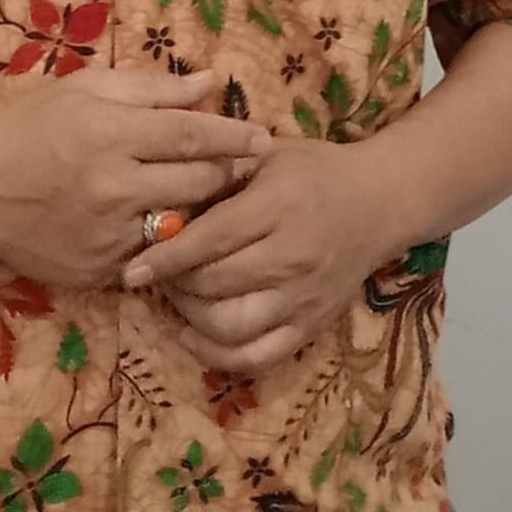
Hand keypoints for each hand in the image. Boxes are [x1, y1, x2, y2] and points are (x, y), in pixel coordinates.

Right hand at [0, 68, 269, 288]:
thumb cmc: (32, 126)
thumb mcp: (87, 89)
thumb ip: (153, 88)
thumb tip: (211, 82)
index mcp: (112, 133)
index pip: (193, 134)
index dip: (235, 136)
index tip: (265, 138)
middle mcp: (114, 186)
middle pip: (198, 184)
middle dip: (231, 175)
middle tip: (252, 168)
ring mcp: (107, 234)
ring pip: (181, 226)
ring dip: (205, 212)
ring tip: (221, 199)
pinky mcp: (100, 270)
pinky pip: (149, 257)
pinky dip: (164, 242)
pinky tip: (171, 228)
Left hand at [121, 138, 401, 373]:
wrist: (380, 201)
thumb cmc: (315, 170)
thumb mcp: (268, 155)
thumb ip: (220, 171)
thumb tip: (162, 193)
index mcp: (277, 207)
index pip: (212, 240)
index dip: (167, 257)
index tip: (131, 268)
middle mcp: (290, 257)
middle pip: (215, 285)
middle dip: (174, 284)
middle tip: (154, 272)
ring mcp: (302, 297)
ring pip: (231, 327)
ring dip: (191, 318)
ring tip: (176, 297)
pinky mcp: (311, 325)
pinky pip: (258, 356)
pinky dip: (217, 354)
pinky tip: (193, 334)